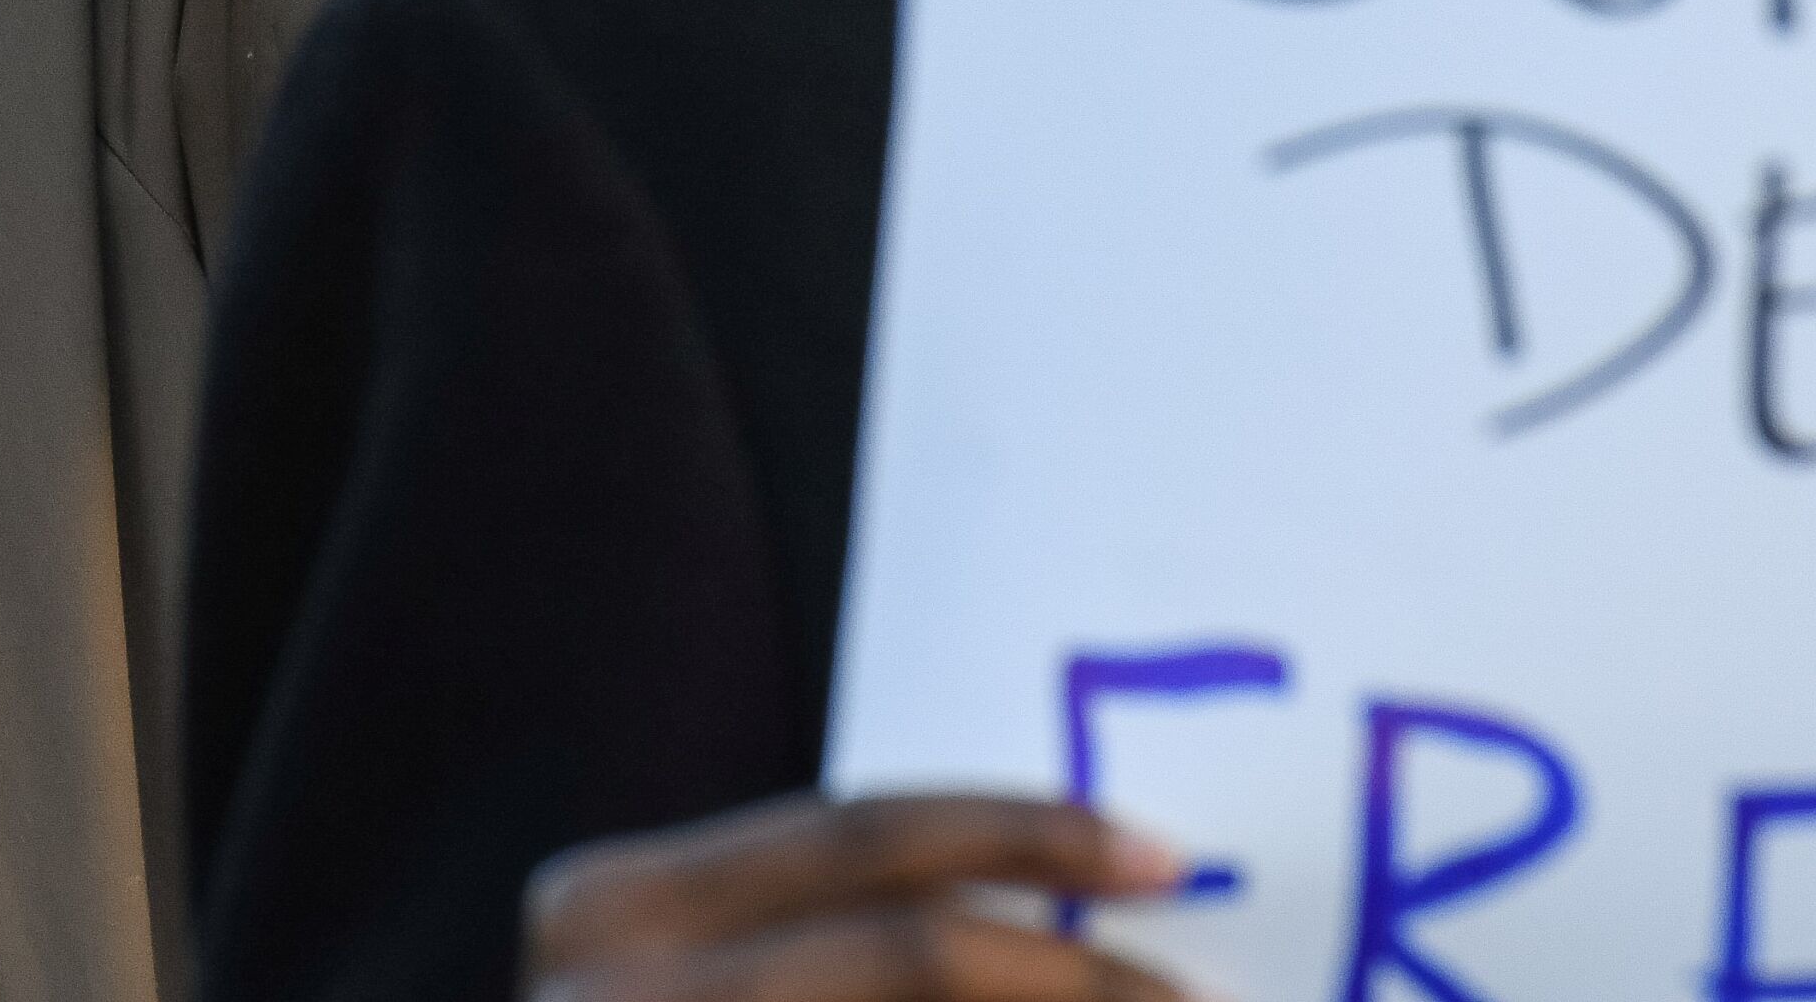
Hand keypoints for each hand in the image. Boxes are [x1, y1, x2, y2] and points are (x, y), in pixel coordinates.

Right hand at [527, 794, 1195, 998]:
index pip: (861, 832)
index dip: (1023, 830)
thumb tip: (1033, 928)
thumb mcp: (676, 979)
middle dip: (1076, 969)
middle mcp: (618, 982)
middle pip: (908, 948)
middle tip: (1199, 991)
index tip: (1160, 856)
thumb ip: (813, 943)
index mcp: (617, 905)